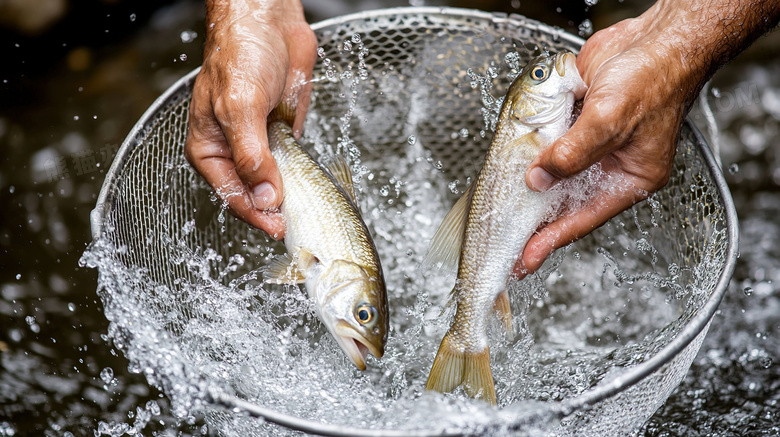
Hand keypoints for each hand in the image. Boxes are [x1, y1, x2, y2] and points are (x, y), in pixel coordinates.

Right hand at [184, 0, 316, 238]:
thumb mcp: (241, 107)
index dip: (256, 215)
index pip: (232, 196)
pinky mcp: (284, 137)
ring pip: (277, 187)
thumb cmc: (240, 54)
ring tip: (308, 213)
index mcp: (210, 150)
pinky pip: (295, 167)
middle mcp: (234, 153)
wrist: (269, 22)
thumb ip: (252, 155)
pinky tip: (313, 190)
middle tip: (298, 225)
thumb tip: (265, 197)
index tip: (279, 228)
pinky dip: (304, 180)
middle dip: (275, 212)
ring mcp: (261, 146)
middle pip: (255, 197)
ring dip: (291, 199)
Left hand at [514, 12, 699, 277]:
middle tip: (508, 244)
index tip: (526, 259)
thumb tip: (538, 179)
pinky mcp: (576, 124)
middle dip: (538, 221)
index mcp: (630, 178)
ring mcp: (592, 146)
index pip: (584, 218)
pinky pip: (550, 146)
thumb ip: (573, 153)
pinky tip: (513, 165)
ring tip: (504, 212)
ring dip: (532, 188)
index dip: (552, 239)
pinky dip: (532, 154)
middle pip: (567, 202)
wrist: (656, 38)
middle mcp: (610, 166)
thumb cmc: (653, 78)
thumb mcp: (610, 120)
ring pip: (556, 176)